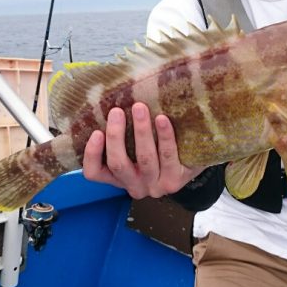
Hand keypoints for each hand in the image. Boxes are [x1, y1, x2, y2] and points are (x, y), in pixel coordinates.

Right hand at [82, 103, 203, 197]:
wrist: (193, 159)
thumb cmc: (157, 148)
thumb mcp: (134, 147)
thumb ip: (121, 133)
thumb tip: (107, 99)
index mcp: (118, 178)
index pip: (94, 173)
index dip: (92, 154)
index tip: (96, 132)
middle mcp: (135, 186)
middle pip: (118, 164)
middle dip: (116, 136)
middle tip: (117, 111)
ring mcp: (156, 186)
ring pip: (144, 159)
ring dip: (141, 131)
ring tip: (139, 107)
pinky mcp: (176, 180)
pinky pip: (168, 156)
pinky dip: (164, 136)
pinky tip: (162, 119)